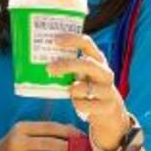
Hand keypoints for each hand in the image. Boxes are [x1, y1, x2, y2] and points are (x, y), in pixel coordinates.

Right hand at [0, 121, 79, 150]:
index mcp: (20, 128)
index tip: (80, 136)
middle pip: (48, 144)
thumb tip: (73, 129)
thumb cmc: (16, 148)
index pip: (48, 127)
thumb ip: (46, 131)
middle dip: (67, 148)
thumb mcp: (25, 134)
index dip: (67, 131)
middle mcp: (16, 142)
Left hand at [50, 33, 131, 150]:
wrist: (110, 111)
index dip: (71, 39)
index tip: (55, 40)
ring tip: (70, 92)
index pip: (87, 43)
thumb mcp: (82, 74)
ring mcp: (108, 89)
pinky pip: (85, 105)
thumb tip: (41, 62)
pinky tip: (78, 104)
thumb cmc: (89, 88)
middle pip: (87, 63)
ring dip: (72, 90)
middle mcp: (104, 72)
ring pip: (85, 87)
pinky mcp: (107, 106)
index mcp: (97, 60)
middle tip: (49, 68)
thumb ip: (69, 66)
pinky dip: (78, 105)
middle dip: (67, 65)